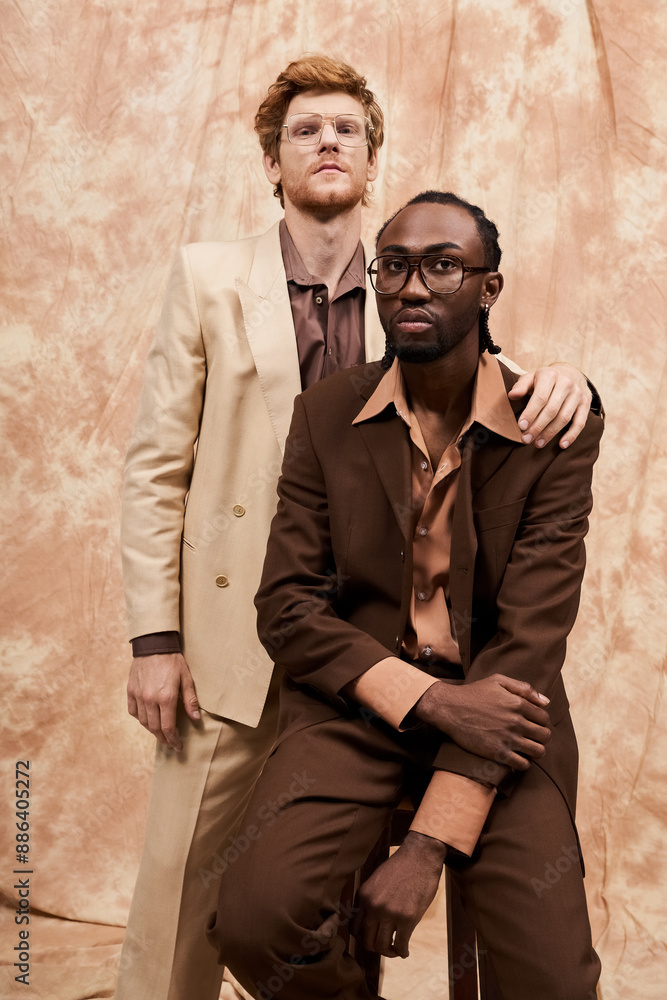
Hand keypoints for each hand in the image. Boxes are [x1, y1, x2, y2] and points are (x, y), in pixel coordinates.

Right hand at [126, 653, 199, 750]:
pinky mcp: (130, 691)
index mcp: (166, 698)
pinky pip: (133, 711)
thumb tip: (196, 719)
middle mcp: (150, 700)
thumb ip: (190, 700)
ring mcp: (138, 696)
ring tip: (161, 732)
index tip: (178, 746)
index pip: (168, 728)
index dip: (174, 740)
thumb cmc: (173, 661)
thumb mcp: (187, 679)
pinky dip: (140, 718)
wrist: (153, 645)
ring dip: (152, 730)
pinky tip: (147, 719)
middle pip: (155, 728)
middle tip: (171, 744)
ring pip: (143, 722)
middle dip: (164, 739)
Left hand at [350, 831, 444, 958]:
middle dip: (374, 948)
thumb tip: (368, 920)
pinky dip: (402, 952)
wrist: (420, 857)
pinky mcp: (408, 919)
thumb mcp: (376, 880)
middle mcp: (374, 906)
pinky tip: (405, 951)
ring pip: (382, 946)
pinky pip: (400, 945)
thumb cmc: (400, 867)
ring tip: (394, 950)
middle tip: (383, 947)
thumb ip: (370, 899)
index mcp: (364, 896)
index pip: (354, 928)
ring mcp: (390, 913)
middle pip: (366, 940)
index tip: (371, 938)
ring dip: (388, 952)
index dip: (361, 938)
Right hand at [413, 674, 550, 769]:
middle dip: (541, 737)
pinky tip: (516, 757)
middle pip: (545, 736)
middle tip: (532, 737)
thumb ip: (524, 688)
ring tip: (527, 748)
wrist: (450, 708)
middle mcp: (516, 722)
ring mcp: (507, 738)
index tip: (533, 723)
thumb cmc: (473, 693)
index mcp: (518, 704)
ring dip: (535, 751)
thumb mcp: (498, 681)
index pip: (544, 718)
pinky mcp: (497, 753)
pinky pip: (522, 764)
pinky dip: (523, 763)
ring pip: (538, 752)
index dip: (541, 721)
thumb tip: (546, 701)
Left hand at [508, 363, 590, 448]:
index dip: (531, 413)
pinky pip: (580, 422)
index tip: (521, 426)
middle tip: (526, 439)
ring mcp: (577, 394)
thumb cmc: (545, 379)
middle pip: (552, 410)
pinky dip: (572, 435)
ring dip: (551, 433)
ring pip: (564, 418)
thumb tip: (512, 395)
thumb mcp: (532, 377)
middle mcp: (566, 383)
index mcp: (550, 376)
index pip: (540, 397)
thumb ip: (521, 385)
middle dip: (538, 426)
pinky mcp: (586, 403)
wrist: (571, 373)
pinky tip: (562, 445)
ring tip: (538, 443)